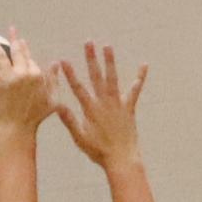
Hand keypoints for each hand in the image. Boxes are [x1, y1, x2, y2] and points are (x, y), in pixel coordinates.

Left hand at [0, 30, 57, 138]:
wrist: (17, 129)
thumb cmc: (35, 118)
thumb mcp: (52, 100)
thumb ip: (54, 80)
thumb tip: (56, 63)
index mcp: (38, 75)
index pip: (31, 60)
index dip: (26, 52)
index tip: (22, 43)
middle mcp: (25, 73)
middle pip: (18, 52)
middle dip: (14, 39)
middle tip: (11, 30)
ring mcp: (10, 76)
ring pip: (2, 54)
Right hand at [56, 42, 145, 171]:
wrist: (122, 159)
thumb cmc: (100, 152)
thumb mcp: (80, 138)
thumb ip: (69, 121)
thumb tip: (57, 106)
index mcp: (91, 110)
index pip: (78, 88)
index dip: (70, 74)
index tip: (63, 60)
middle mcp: (104, 103)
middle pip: (96, 77)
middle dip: (91, 59)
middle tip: (88, 42)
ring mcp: (118, 105)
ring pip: (113, 79)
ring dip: (110, 62)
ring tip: (107, 46)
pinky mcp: (129, 109)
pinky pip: (135, 91)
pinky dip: (139, 78)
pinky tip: (144, 66)